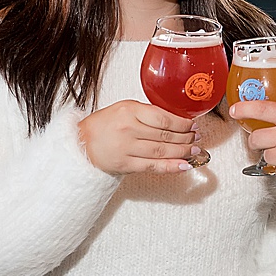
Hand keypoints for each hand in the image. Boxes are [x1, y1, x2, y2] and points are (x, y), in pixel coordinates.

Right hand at [78, 99, 200, 174]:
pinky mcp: (125, 164)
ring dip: (182, 152)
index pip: (164, 118)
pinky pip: (152, 166)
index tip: (193, 124)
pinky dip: (171, 166)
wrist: (79, 144)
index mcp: (129, 110)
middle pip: (166, 135)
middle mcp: (128, 128)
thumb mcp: (124, 109)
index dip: (183, 123)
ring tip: (194, 150)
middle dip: (186, 137)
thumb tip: (176, 119)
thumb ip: (147, 112)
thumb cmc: (102, 125)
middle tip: (197, 137)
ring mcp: (126, 147)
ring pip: (162, 150)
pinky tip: (184, 165)